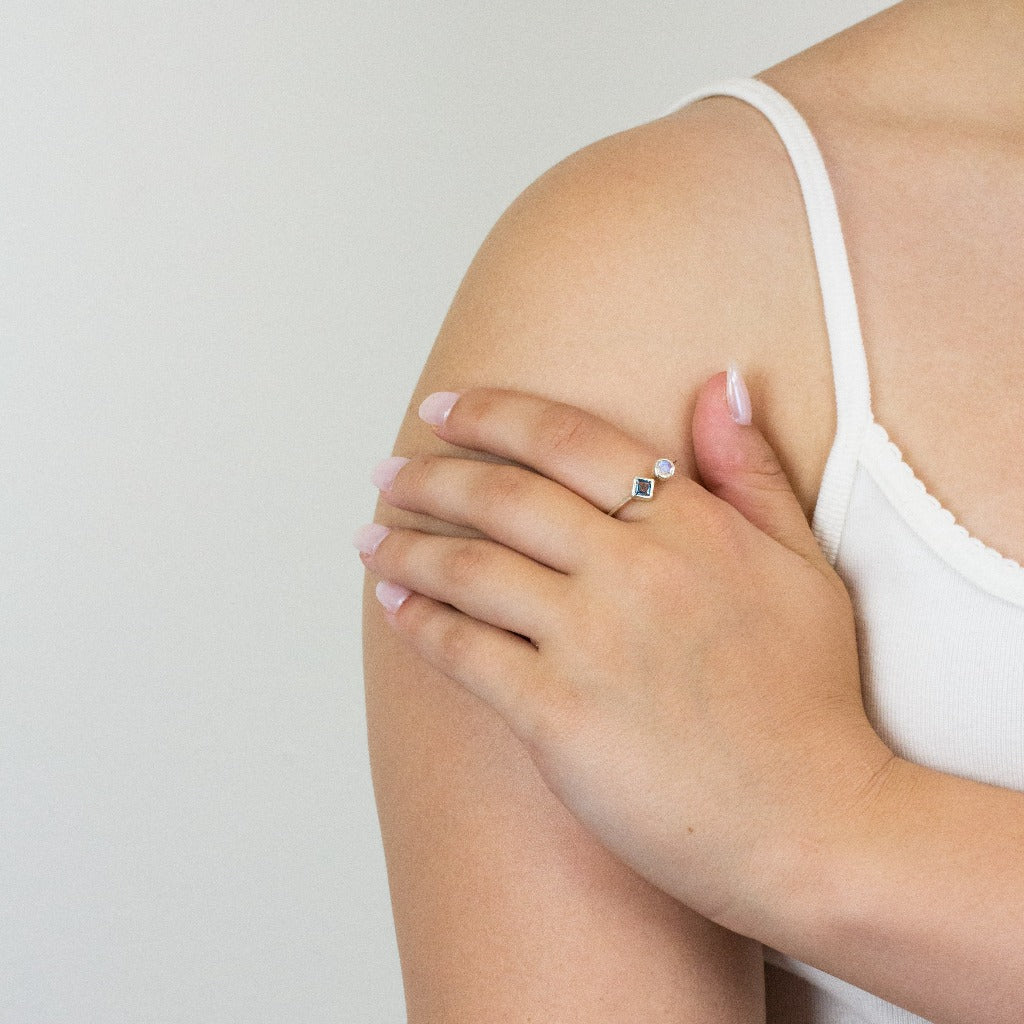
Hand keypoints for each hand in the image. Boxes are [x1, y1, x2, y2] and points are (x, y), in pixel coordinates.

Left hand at [355, 372, 897, 938]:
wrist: (811, 825)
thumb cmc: (809, 698)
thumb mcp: (804, 564)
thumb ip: (750, 470)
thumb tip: (715, 384)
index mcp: (690, 526)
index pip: (568, 439)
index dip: (493, 414)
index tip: (446, 407)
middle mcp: (632, 571)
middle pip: (503, 498)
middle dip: (431, 476)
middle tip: (390, 471)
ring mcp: (590, 644)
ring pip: (470, 570)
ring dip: (406, 547)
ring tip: (370, 536)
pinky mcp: (556, 716)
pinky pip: (465, 652)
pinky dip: (420, 622)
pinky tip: (393, 606)